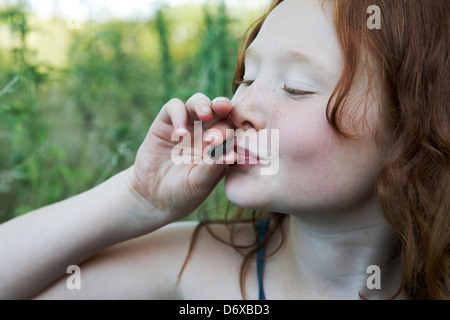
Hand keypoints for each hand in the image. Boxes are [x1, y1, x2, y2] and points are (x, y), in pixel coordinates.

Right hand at [128, 93, 237, 222]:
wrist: (153, 197)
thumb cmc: (183, 193)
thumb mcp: (200, 183)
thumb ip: (214, 167)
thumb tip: (233, 154)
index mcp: (222, 146)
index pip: (234, 128)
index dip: (235, 127)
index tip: (233, 137)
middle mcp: (206, 132)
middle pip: (219, 109)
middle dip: (223, 107)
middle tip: (223, 109)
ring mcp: (187, 125)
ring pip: (199, 102)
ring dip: (204, 105)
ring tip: (205, 116)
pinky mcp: (166, 123)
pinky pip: (174, 107)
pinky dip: (179, 114)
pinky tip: (180, 132)